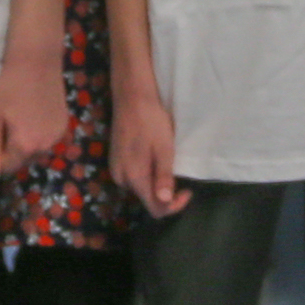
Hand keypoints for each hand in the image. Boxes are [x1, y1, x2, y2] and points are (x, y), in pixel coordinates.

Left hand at [0, 50, 68, 179]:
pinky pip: (48, 141)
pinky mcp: (65, 126)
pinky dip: (40, 136)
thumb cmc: (9, 88)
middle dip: (12, 151)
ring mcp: (58, 137)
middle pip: (23, 162)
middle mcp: (45, 147)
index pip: (7, 169)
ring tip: (21, 119)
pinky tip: (34, 116)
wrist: (37, 62)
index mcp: (25, 146)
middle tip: (6, 124)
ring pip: (37, 153)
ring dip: (27, 145)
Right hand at [111, 87, 188, 216]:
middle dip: (165, 195)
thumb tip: (166, 201)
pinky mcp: (116, 160)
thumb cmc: (151, 120)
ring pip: (140, 189)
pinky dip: (147, 175)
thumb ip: (163, 176)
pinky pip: (134, 177)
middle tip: (181, 178)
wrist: (131, 96)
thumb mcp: (164, 149)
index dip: (173, 206)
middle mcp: (121, 178)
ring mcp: (116, 169)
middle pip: (146, 199)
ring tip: (169, 167)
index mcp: (134, 177)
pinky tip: (155, 160)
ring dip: (156, 185)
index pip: (155, 208)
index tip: (187, 191)